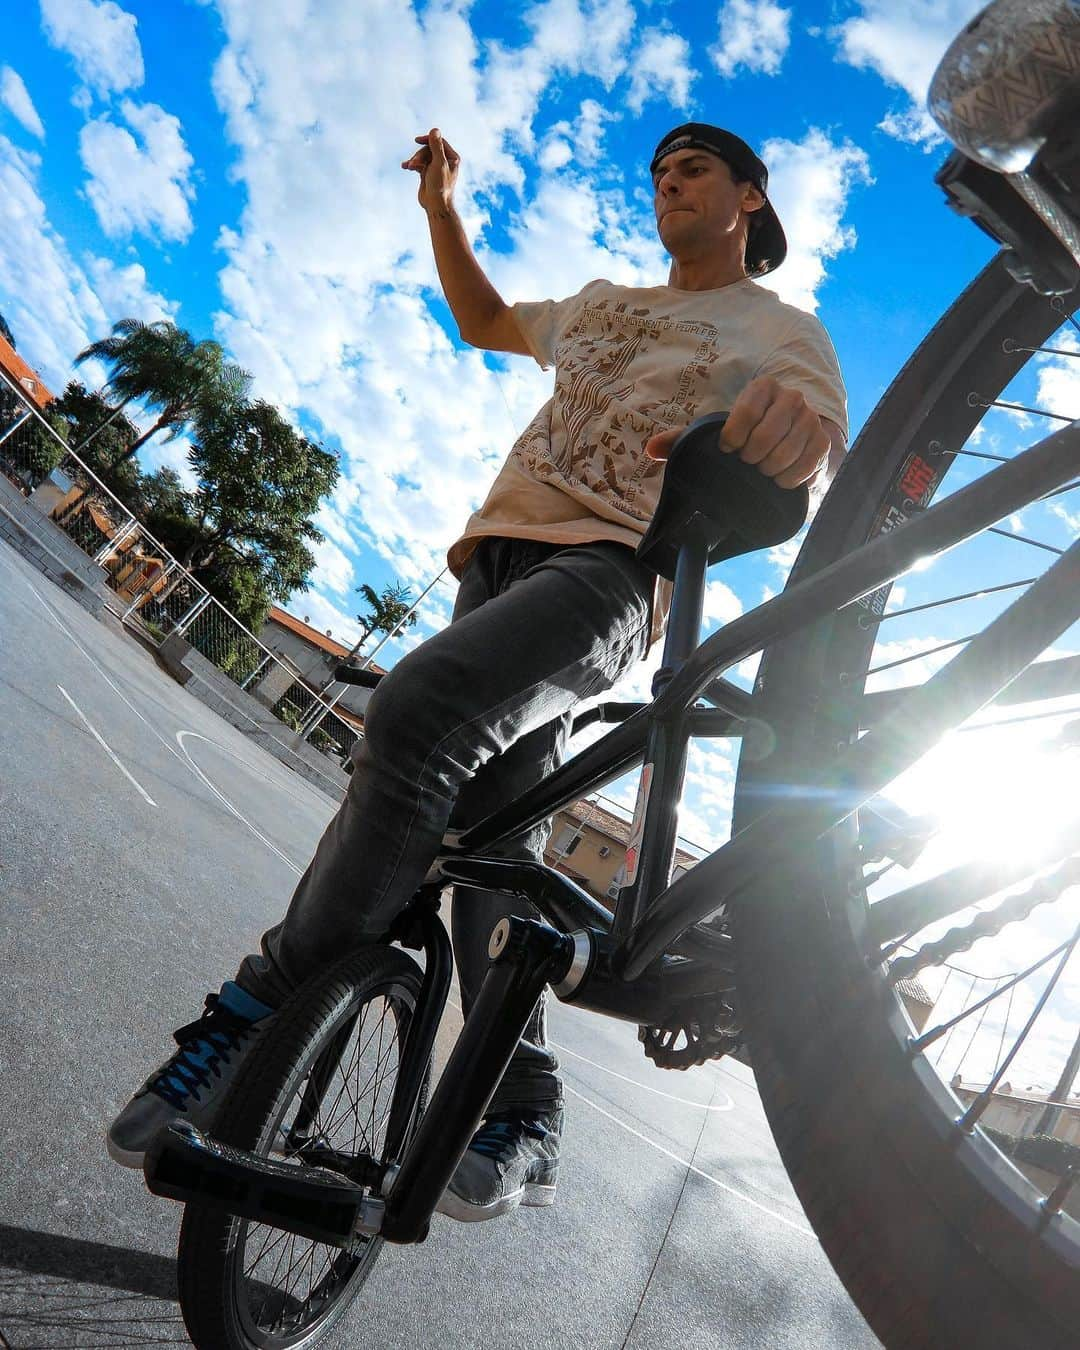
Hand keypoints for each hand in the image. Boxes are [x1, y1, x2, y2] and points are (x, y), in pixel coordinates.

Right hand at [401, 127, 459, 212]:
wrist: (436, 205)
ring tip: (409, 167)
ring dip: (414, 160)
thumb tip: (435, 130)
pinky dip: (412, 165)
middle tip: (414, 163)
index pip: (439, 142)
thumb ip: (436, 146)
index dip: (428, 139)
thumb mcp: (438, 163)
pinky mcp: (427, 174)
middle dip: (419, 155)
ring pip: (422, 157)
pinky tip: (405, 167)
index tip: (417, 140)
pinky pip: (418, 164)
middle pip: (428, 149)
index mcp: (452, 158)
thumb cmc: (440, 185)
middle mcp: (445, 162)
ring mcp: (436, 168)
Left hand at [644, 376, 831, 489]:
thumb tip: (651, 448)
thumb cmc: (745, 436)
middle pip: (767, 434)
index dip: (733, 436)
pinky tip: (779, 481)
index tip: (728, 449)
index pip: (746, 410)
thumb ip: (683, 438)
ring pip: (787, 450)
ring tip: (761, 472)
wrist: (788, 442)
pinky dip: (790, 477)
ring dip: (769, 469)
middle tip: (746, 463)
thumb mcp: (715, 433)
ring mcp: (810, 418)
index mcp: (763, 388)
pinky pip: (808, 462)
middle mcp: (790, 398)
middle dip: (752, 456)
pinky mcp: (823, 441)